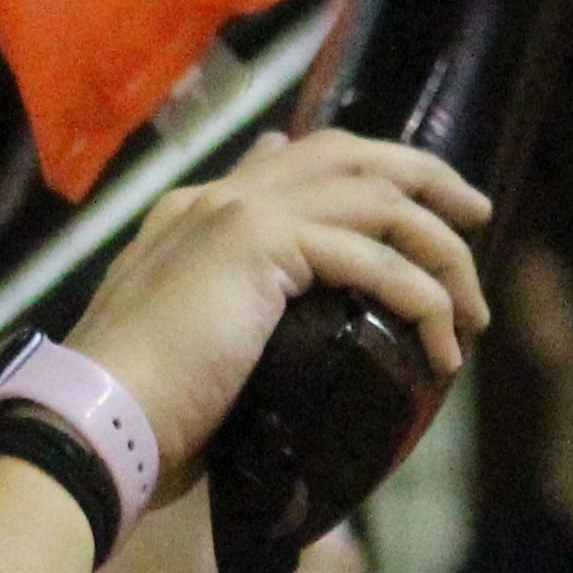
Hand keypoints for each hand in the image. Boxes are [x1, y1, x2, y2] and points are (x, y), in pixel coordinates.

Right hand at [65, 131, 492, 489]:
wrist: (97, 419)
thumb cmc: (147, 411)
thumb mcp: (204, 350)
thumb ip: (247, 319)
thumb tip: (291, 328)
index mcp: (197, 211)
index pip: (294, 159)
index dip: (367, 170)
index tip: (416, 201)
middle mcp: (219, 197)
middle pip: (350, 154)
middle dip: (425, 177)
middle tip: (475, 216)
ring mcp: (238, 213)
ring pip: (380, 202)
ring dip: (442, 254)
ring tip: (472, 312)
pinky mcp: (259, 244)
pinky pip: (376, 260)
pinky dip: (425, 301)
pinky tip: (442, 345)